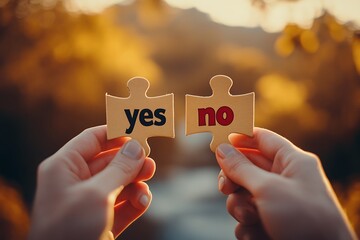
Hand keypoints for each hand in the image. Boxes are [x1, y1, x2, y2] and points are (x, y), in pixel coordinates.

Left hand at [28, 125, 155, 239]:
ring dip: (135, 180)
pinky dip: (135, 200)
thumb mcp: (96, 194)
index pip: (91, 139)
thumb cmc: (71, 230)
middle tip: (149, 159)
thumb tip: (136, 146)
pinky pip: (122, 204)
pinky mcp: (101, 221)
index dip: (115, 133)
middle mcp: (75, 183)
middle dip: (130, 160)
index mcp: (64, 168)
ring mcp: (89, 203)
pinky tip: (142, 200)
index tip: (139, 131)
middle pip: (109, 161)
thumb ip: (119, 168)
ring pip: (118, 182)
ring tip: (148, 179)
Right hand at [216, 128, 355, 239]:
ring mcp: (278, 203)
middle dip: (234, 179)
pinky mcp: (273, 224)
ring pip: (244, 195)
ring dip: (240, 207)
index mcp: (293, 162)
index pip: (263, 139)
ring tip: (251, 218)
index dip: (241, 137)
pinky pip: (248, 217)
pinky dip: (247, 226)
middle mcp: (286, 180)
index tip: (219, 141)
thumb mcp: (268, 189)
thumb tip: (222, 149)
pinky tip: (257, 234)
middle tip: (225, 188)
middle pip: (248, 168)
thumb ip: (241, 168)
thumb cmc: (304, 219)